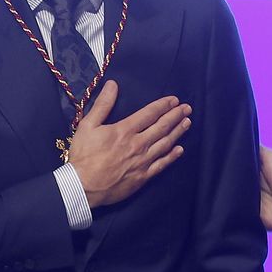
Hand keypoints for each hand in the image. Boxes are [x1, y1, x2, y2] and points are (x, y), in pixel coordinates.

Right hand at [68, 81, 191, 207]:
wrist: (83, 186)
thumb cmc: (83, 156)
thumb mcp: (87, 125)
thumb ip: (102, 104)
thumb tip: (113, 85)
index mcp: (125, 130)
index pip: (149, 114)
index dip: (163, 105)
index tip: (174, 100)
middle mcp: (138, 144)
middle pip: (162, 127)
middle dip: (176, 116)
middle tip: (188, 108)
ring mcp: (142, 161)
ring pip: (165, 144)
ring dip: (177, 132)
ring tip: (187, 123)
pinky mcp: (143, 177)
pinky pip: (162, 165)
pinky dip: (172, 156)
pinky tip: (180, 150)